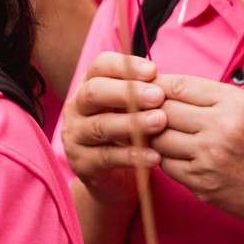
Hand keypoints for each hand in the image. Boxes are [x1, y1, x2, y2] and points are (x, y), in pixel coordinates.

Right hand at [62, 52, 166, 203]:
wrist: (111, 178)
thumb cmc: (127, 134)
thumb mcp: (132, 110)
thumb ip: (143, 95)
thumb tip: (168, 83)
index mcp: (88, 86)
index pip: (99, 66)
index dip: (124, 66)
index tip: (153, 71)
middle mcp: (76, 109)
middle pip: (94, 92)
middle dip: (127, 92)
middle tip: (158, 96)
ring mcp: (75, 137)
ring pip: (100, 126)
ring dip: (132, 123)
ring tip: (160, 122)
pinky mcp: (82, 164)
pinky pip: (106, 157)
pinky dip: (132, 156)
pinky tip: (155, 156)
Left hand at [152, 76, 243, 219]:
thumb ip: (206, 95)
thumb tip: (158, 83)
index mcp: (235, 103)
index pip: (181, 85)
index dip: (157, 84)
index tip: (145, 85)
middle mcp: (222, 127)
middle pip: (164, 110)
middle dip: (151, 109)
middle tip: (143, 110)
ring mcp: (210, 156)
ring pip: (159, 138)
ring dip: (155, 136)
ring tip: (161, 133)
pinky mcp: (201, 181)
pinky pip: (165, 164)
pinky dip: (164, 158)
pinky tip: (173, 154)